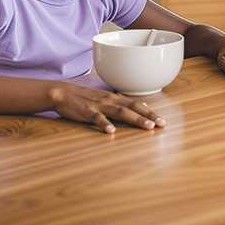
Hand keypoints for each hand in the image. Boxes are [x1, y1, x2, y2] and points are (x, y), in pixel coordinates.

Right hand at [48, 83, 166, 133]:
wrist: (62, 92)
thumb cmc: (85, 98)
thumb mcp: (105, 98)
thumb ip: (121, 103)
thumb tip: (140, 107)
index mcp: (115, 98)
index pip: (137, 104)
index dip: (150, 112)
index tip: (162, 120)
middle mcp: (110, 100)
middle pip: (133, 107)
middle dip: (149, 116)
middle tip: (162, 124)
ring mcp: (99, 106)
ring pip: (120, 112)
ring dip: (135, 119)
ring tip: (147, 127)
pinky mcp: (86, 112)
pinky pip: (97, 118)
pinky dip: (105, 124)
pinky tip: (112, 131)